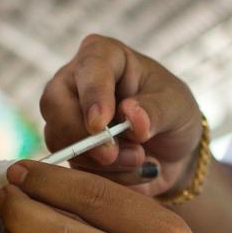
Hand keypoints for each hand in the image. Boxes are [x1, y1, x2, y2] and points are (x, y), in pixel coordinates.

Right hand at [40, 35, 203, 196]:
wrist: (172, 154)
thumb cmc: (174, 115)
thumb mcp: (177, 108)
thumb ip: (155, 111)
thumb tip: (131, 115)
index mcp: (104, 56)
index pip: (88, 69)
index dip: (92, 96)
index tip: (100, 125)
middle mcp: (76, 81)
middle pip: (54, 103)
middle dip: (83, 136)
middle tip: (112, 156)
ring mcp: (66, 115)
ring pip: (60, 140)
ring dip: (100, 161)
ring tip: (140, 159)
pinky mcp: (66, 148)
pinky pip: (70, 166)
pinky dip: (103, 176)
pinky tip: (131, 170)